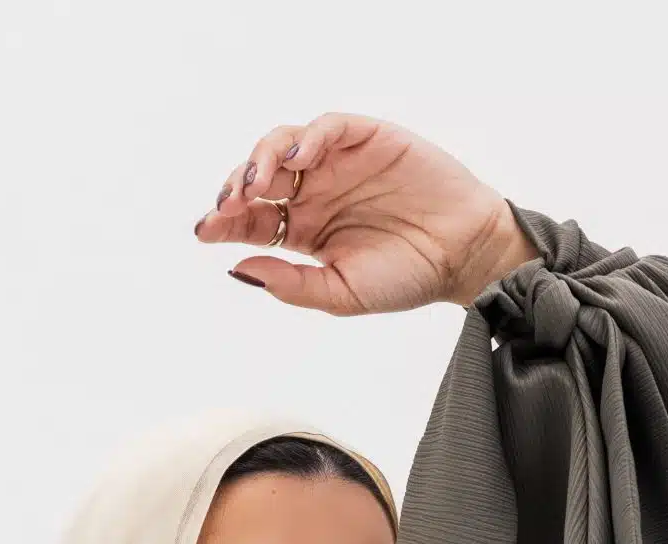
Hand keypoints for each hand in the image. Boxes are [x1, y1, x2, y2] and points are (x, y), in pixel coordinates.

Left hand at [191, 113, 537, 316]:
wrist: (462, 256)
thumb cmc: (406, 278)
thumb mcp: (341, 293)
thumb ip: (292, 284)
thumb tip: (238, 268)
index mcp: (304, 230)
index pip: (253, 219)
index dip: (225, 221)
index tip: (204, 231)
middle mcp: (316, 192)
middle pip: (260, 178)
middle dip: (236, 188)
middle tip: (226, 206)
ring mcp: (339, 163)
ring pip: (285, 145)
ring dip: (263, 158)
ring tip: (256, 183)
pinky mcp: (368, 138)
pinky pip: (329, 126)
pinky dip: (310, 135)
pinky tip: (299, 156)